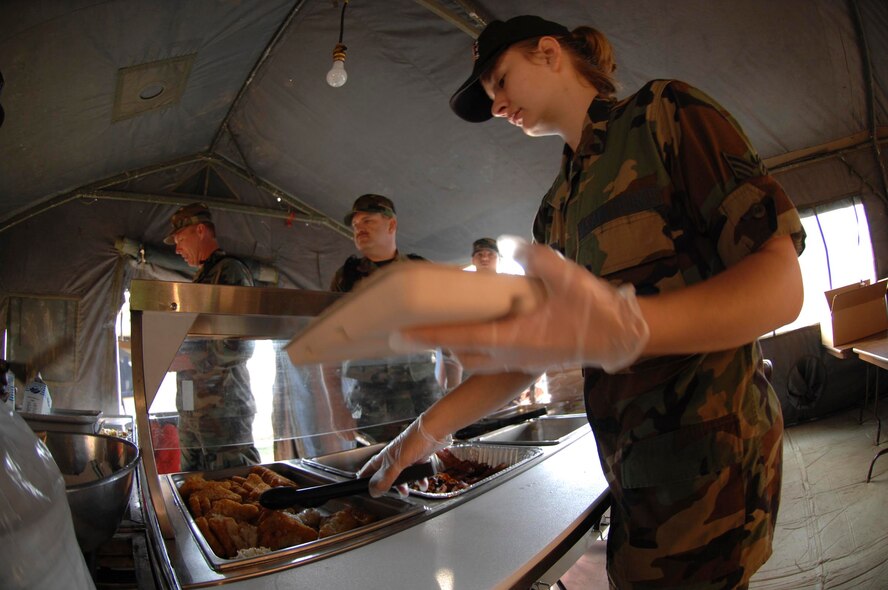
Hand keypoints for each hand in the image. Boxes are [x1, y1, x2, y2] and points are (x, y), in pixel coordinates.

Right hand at [357, 413, 451, 496]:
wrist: (435, 430)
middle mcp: (395, 456)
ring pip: (403, 474)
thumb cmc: (415, 440)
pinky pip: (418, 472)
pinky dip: (420, 480)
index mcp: (386, 456)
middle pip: (387, 474)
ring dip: (405, 484)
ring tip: (406, 492)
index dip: (365, 476)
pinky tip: (423, 484)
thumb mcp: (397, 463)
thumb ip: (386, 478)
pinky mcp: (420, 457)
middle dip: (388, 485)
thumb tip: (374, 491)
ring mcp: (408, 457)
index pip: (370, 467)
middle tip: (389, 494)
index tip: (361, 486)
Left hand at [397, 242, 648, 373]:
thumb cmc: (593, 308)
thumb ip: (531, 256)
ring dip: (463, 348)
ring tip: (454, 328)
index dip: (429, 336)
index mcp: (512, 337)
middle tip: (425, 328)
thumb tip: (506, 244)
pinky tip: (490, 327)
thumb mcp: (563, 273)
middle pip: (464, 355)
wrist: (622, 335)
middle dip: (442, 345)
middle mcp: (512, 355)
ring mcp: (523, 362)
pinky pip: (497, 360)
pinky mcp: (533, 362)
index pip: (459, 337)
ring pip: (480, 361)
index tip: (402, 335)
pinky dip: (482, 348)